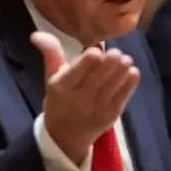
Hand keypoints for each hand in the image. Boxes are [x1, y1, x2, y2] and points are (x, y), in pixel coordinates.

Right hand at [32, 32, 139, 164]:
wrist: (66, 137)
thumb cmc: (59, 100)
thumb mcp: (51, 78)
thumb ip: (51, 54)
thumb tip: (37, 34)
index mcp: (61, 87)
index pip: (76, 73)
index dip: (88, 61)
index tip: (97, 50)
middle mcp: (79, 99)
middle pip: (97, 78)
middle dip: (109, 63)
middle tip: (117, 52)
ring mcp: (97, 109)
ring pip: (112, 86)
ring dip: (121, 71)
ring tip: (126, 59)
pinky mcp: (111, 115)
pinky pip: (122, 97)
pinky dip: (129, 84)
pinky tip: (133, 72)